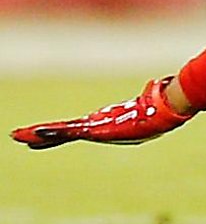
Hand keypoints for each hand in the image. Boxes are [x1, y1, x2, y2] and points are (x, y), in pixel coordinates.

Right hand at [12, 76, 190, 149]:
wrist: (166, 111)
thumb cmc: (161, 105)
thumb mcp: (150, 99)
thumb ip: (149, 93)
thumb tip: (156, 85)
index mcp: (109, 122)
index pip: (82, 126)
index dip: (64, 130)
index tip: (48, 132)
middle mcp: (100, 129)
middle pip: (66, 133)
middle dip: (44, 136)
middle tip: (22, 138)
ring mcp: (97, 131)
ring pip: (63, 134)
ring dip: (41, 136)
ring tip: (20, 136)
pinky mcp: (98, 131)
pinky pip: (71, 133)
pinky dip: (53, 134)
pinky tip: (37, 134)